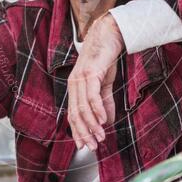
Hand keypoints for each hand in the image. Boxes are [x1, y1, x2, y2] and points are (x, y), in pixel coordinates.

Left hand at [67, 13, 123, 150]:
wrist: (109, 34)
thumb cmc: (104, 58)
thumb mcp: (104, 84)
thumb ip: (104, 102)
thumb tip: (106, 121)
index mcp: (75, 87)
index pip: (73, 114)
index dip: (78, 131)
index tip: (84, 146)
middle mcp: (74, 84)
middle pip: (75, 114)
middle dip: (84, 133)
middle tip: (93, 147)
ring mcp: (81, 78)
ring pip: (83, 107)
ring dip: (92, 125)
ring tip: (100, 137)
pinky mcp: (91, 73)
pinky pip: (92, 95)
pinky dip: (97, 110)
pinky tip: (103, 120)